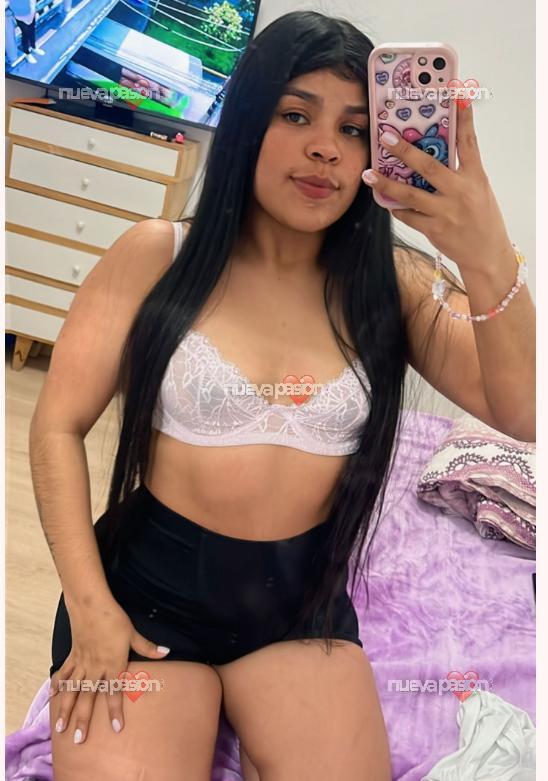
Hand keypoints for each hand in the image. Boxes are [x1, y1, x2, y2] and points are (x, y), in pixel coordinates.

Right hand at [49, 595, 169, 743]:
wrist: (91, 605)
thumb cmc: (114, 619)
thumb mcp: (133, 634)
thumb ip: (147, 647)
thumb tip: (166, 652)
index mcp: (113, 664)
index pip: (114, 693)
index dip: (115, 712)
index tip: (116, 729)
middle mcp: (95, 668)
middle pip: (89, 698)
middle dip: (84, 720)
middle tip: (79, 739)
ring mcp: (81, 663)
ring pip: (72, 691)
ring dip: (66, 709)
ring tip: (61, 728)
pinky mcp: (72, 655)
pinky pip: (63, 673)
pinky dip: (57, 685)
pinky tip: (51, 697)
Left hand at [361, 101, 513, 273]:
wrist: (486, 254)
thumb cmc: (482, 218)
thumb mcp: (478, 189)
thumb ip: (459, 172)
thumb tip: (433, 155)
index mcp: (474, 177)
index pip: (468, 143)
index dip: (463, 119)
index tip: (455, 96)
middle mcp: (460, 191)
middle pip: (429, 166)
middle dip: (405, 151)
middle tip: (386, 137)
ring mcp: (445, 211)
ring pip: (410, 195)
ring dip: (387, 184)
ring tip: (369, 174)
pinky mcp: (434, 229)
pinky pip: (408, 216)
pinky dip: (397, 208)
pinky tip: (387, 202)